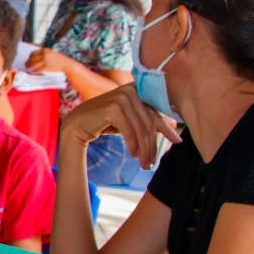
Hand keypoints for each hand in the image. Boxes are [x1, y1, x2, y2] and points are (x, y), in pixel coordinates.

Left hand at [25, 47, 67, 72]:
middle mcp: (44, 55)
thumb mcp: (52, 52)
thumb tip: (36, 56)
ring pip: (33, 64)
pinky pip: (37, 69)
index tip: (29, 58)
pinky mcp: (46, 67)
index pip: (33, 53)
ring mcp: (45, 61)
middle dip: (28, 61)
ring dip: (29, 66)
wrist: (66, 64)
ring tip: (27, 68)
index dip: (30, 56)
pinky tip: (33, 72)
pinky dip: (34, 71)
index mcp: (45, 50)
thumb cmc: (60, 58)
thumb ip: (44, 53)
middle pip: (32, 58)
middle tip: (26, 64)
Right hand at [60, 84, 181, 169]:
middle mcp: (131, 90)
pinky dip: (132, 144)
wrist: (77, 124)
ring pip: (141, 128)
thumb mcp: (129, 120)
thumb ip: (146, 120)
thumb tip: (172, 125)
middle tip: (152, 162)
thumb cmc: (104, 122)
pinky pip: (129, 130)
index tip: (177, 141)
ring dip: (144, 149)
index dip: (167, 128)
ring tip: (144, 164)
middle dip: (152, 144)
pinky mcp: (113, 107)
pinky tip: (133, 155)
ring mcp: (122, 97)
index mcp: (138, 89)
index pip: (156, 111)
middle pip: (149, 121)